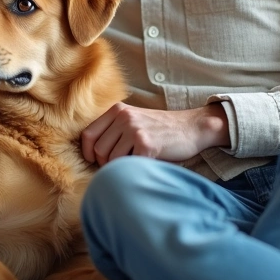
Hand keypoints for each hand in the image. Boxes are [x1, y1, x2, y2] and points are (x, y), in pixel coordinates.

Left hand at [80, 102, 228, 165]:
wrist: (192, 127)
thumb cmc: (161, 129)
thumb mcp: (134, 120)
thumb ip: (114, 129)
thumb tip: (91, 153)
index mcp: (117, 110)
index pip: (87, 134)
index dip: (87, 152)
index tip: (94, 161)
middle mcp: (124, 117)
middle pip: (98, 149)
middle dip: (105, 163)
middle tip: (119, 166)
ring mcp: (134, 130)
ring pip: (111, 159)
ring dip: (120, 168)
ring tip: (134, 164)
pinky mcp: (146, 144)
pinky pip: (128, 165)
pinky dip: (134, 169)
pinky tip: (145, 164)